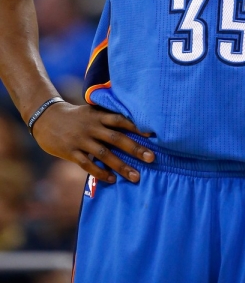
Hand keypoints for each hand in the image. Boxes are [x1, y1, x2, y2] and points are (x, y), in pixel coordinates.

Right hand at [32, 101, 154, 183]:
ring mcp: (81, 140)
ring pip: (104, 154)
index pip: (120, 120)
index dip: (136, 127)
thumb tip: (132, 123)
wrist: (46, 118)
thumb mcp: (91, 111)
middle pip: (116, 138)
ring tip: (136, 176)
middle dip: (134, 148)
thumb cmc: (75, 116)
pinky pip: (87, 164)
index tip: (152, 135)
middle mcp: (92, 127)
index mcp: (98, 115)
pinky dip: (100, 172)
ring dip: (121, 166)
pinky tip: (111, 179)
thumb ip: (107, 117)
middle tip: (151, 158)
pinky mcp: (71, 152)